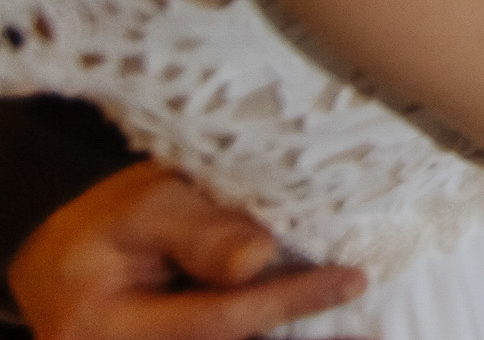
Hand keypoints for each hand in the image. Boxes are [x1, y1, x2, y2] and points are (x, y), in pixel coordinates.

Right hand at [10, 162, 365, 339]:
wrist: (65, 267)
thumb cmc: (110, 226)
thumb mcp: (146, 206)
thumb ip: (201, 230)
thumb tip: (260, 255)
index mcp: (104, 326)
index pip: (215, 320)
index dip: (287, 300)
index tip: (352, 280)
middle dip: (300, 332)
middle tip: (368, 313)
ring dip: (295, 338)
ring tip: (361, 334)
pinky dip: (272, 331)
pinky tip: (329, 330)